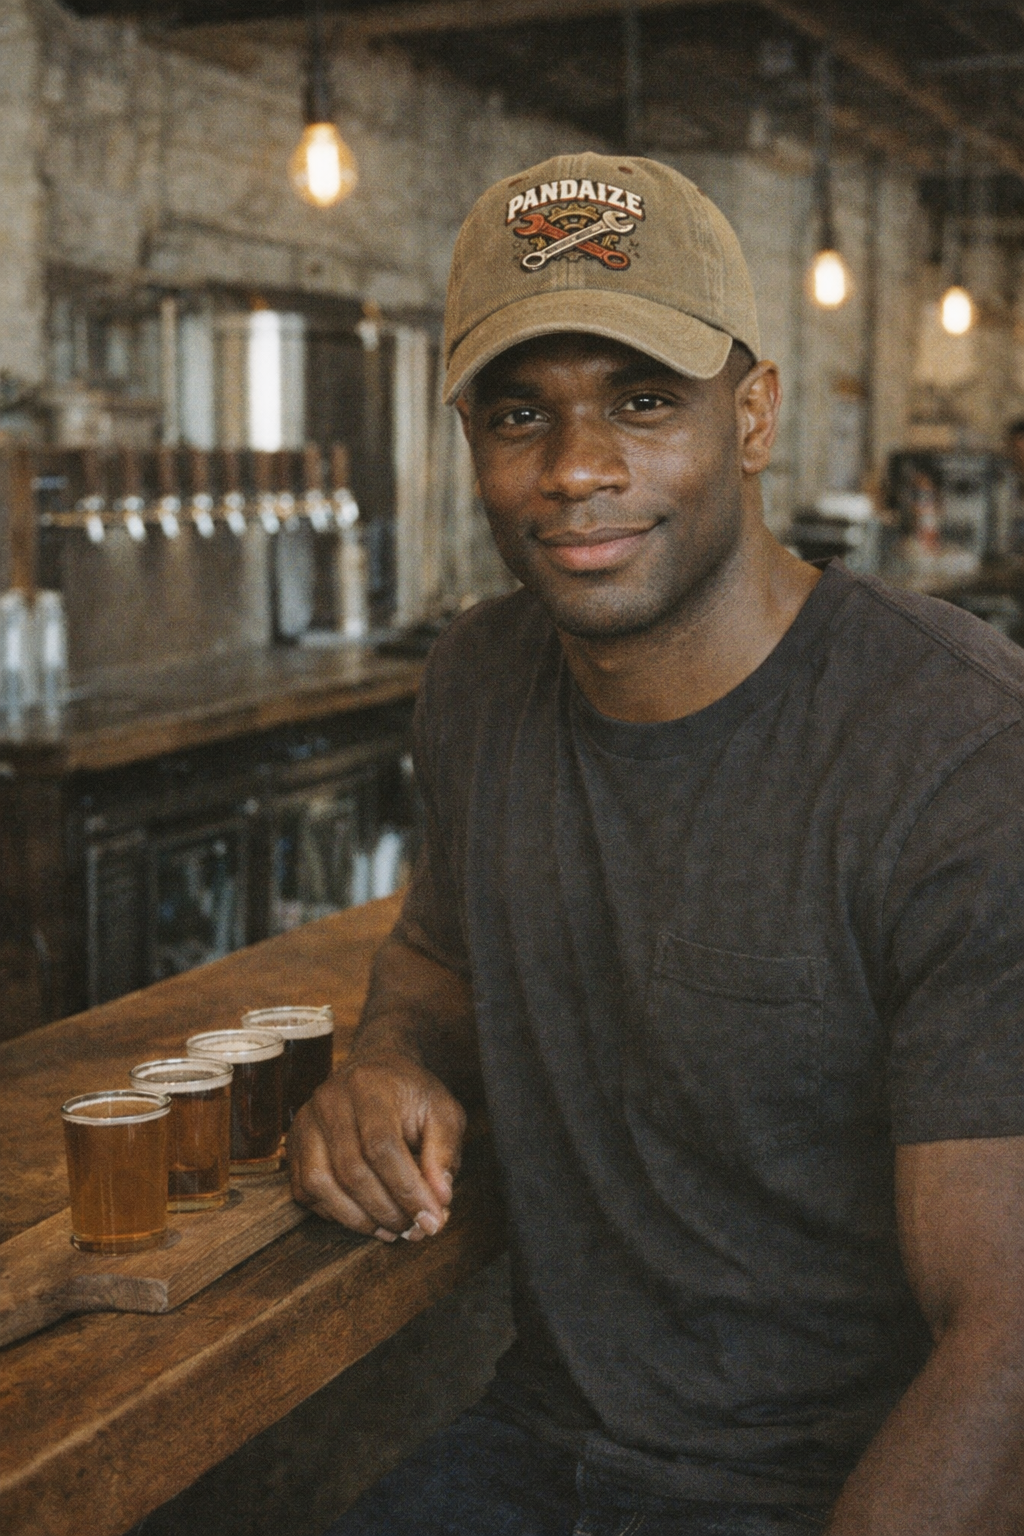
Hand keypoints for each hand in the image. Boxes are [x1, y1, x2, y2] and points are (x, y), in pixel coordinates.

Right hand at [287, 1051, 466, 1242]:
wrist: (374, 1070)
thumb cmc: (411, 1094)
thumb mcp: (443, 1112)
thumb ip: (444, 1152)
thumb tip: (439, 1199)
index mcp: (369, 1086)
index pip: (381, 1146)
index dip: (407, 1190)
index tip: (431, 1219)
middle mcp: (330, 1101)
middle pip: (351, 1170)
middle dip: (386, 1210)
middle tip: (414, 1229)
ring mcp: (306, 1122)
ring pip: (321, 1184)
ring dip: (359, 1218)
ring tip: (392, 1229)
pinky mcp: (294, 1144)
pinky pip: (306, 1190)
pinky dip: (335, 1213)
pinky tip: (365, 1216)